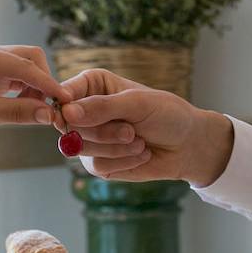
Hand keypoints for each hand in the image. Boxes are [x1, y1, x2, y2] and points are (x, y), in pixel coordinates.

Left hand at [0, 41, 70, 176]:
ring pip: (29, 69)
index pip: (24, 65)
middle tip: (54, 109)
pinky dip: (29, 93)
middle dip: (44, 83)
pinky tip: (30, 109)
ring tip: (40, 113)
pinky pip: (21, 79)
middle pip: (31, 60)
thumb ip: (18, 112)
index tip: (65, 99)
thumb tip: (49, 114)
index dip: (47, 83)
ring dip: (38, 90)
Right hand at [58, 69, 232, 185]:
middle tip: (131, 131)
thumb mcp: (137, 103)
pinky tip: (139, 154)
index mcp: (92, 86)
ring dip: (115, 148)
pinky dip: (122, 162)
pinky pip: (96, 166)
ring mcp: (89, 139)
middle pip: (69, 126)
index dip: (64, 105)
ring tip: (139, 141)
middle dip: (103, 132)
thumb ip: (102, 107)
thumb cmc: (167, 114)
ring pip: (80, 148)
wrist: (188, 144)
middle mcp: (85, 112)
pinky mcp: (98, 163)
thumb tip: (67, 113)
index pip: (63, 93)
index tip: (72, 114)